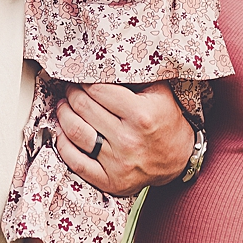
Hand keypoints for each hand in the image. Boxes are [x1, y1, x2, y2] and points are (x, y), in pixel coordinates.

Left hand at [53, 83, 192, 195]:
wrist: (179, 158)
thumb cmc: (166, 121)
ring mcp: (117, 163)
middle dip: (72, 94)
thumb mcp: (159, 92)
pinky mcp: (110, 181)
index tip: (80, 78)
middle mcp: (128, 139)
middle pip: (83, 108)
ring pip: (76, 132)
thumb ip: (133, 77)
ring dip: (63, 115)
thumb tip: (101, 62)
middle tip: (70, 89)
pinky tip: (62, 133)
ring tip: (63, 107)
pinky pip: (76, 162)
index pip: (97, 90)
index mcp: (140, 115)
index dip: (84, 81)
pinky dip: (63, 145)